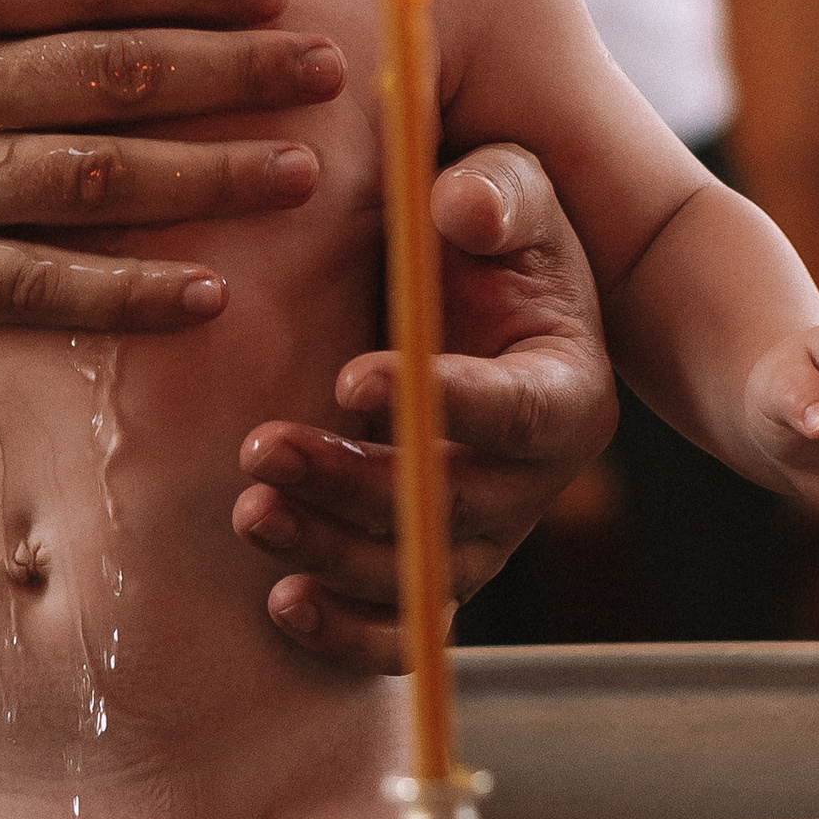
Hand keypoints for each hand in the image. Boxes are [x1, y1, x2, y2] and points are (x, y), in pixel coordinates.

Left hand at [229, 143, 616, 670]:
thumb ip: (494, 188)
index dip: (445, 404)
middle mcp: (531, 478)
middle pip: (458, 509)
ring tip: (252, 510)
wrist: (460, 296)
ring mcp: (484, 534)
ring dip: (333, 553)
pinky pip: (406, 631)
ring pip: (422, 577)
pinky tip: (282, 603)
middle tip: (263, 448)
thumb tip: (458, 205)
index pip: (518, 412)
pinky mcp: (433, 570)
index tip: (350, 378)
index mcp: (566, 387)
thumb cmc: (481, 232)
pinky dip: (349, 632)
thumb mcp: (504, 187)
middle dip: (359, 486)